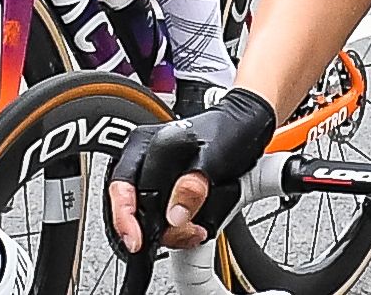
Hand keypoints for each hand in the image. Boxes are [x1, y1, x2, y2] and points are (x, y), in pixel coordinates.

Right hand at [105, 87, 276, 253]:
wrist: (247, 130)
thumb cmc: (228, 134)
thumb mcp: (213, 157)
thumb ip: (192, 186)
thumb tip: (173, 215)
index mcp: (143, 145)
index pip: (122, 185)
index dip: (126, 216)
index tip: (137, 240)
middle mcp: (143, 161)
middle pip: (134, 207)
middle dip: (159, 228)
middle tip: (188, 233)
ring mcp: (157, 179)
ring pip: (151, 218)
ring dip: (174, 232)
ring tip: (198, 229)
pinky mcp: (171, 194)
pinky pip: (166, 221)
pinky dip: (181, 230)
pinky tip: (197, 227)